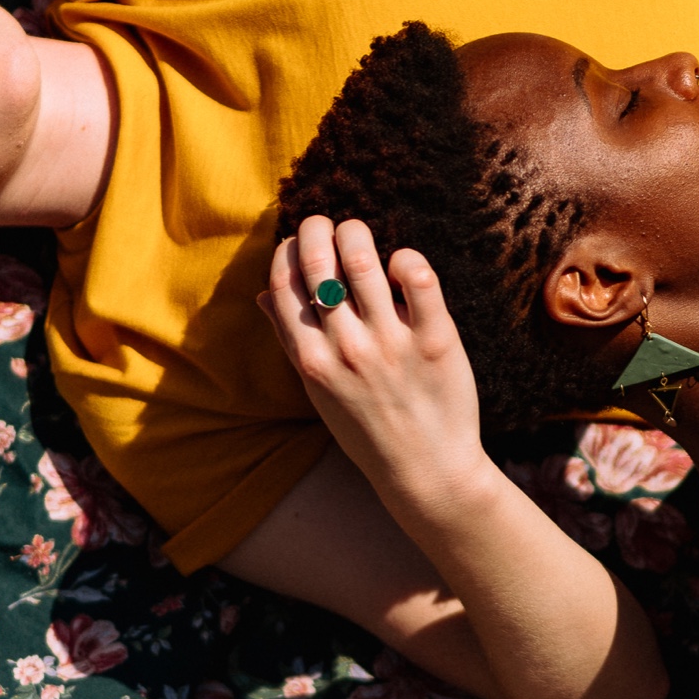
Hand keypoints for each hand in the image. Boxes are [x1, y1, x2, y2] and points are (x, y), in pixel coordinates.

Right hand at [260, 217, 488, 503]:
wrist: (427, 472)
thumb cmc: (367, 429)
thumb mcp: (318, 391)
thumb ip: (292, 340)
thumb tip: (263, 295)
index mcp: (311, 360)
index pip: (283, 283)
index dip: (288, 249)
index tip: (300, 242)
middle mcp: (346, 349)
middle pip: (318, 263)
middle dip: (317, 228)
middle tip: (328, 226)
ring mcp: (390, 344)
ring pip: (363, 261)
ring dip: (356, 235)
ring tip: (360, 237)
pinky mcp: (435, 340)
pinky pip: (418, 278)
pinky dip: (406, 260)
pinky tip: (402, 266)